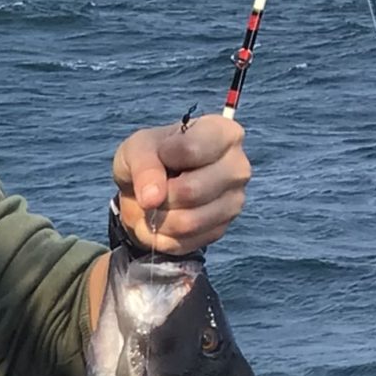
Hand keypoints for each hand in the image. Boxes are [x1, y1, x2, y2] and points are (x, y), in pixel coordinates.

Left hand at [111, 115, 250, 254]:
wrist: (155, 187)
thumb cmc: (153, 156)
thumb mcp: (137, 149)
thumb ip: (143, 165)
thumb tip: (152, 198)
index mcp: (224, 133)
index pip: (192, 149)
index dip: (164, 157)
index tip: (160, 154)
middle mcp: (238, 167)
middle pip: (191, 191)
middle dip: (160, 194)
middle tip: (153, 187)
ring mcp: (234, 201)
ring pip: (188, 222)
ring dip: (158, 218)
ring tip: (155, 204)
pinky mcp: (222, 229)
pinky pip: (185, 241)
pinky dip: (162, 235)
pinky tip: (164, 219)